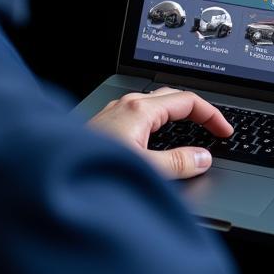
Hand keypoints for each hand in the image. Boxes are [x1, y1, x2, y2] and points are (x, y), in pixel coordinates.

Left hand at [88, 88, 232, 179]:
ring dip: (176, 116)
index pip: (187, 101)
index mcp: (138, 109)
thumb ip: (178, 164)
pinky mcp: (103, 126)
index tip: (225, 131)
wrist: (47, 175)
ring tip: (190, 134)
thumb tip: (202, 159)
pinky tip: (157, 142)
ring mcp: (112, 113)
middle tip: (213, 130)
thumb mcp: (145, 170)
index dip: (212, 115)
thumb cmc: (90, 168)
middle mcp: (125, 105)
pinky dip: (158, 124)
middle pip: (172, 98)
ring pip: (154, 105)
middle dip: (196, 112)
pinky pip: (139, 116)